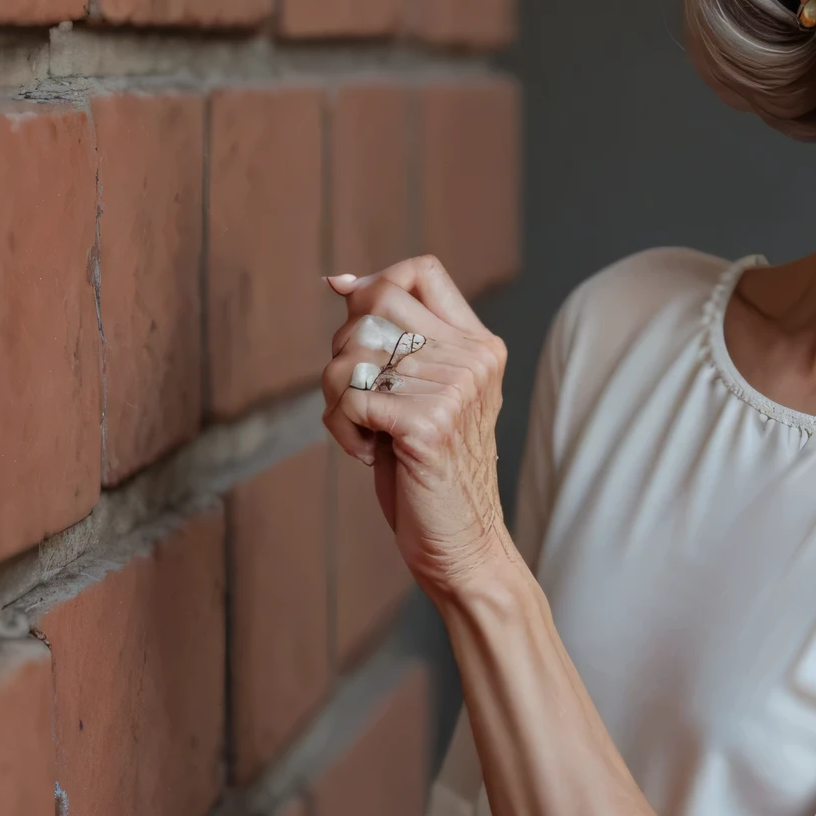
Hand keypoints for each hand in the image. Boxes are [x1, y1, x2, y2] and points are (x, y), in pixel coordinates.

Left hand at [319, 255, 514, 603]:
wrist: (461, 545)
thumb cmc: (430, 471)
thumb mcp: (417, 391)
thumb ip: (390, 336)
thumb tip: (339, 280)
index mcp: (478, 345)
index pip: (421, 270)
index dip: (375, 285)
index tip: (356, 323)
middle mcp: (473, 359)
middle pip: (374, 305)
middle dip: (345, 348)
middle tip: (362, 395)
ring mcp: (455, 389)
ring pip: (351, 353)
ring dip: (337, 398)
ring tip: (368, 433)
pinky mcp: (428, 423)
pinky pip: (349, 398)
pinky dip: (341, 429)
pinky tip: (369, 454)